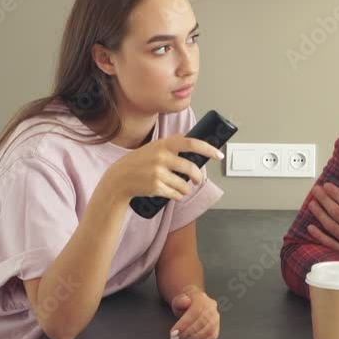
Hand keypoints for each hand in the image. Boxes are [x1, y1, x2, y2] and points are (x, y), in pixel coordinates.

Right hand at [96, 134, 222, 204]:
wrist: (120, 178)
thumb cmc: (140, 162)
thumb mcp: (155, 147)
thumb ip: (173, 145)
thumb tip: (197, 146)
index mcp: (164, 144)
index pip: (191, 143)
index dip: (208, 149)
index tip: (219, 154)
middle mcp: (162, 157)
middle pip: (191, 168)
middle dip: (197, 177)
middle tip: (197, 180)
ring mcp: (158, 173)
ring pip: (185, 185)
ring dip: (186, 189)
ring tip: (179, 187)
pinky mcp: (156, 187)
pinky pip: (177, 194)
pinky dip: (177, 196)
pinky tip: (170, 192)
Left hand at [169, 290, 219, 338]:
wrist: (194, 305)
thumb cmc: (185, 305)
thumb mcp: (178, 300)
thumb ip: (180, 301)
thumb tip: (185, 301)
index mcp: (202, 300)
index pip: (194, 313)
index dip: (184, 324)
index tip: (173, 333)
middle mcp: (212, 309)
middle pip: (201, 323)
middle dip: (186, 333)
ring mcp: (216, 319)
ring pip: (207, 331)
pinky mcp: (216, 328)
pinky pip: (211, 337)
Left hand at [305, 183, 338, 266]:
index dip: (337, 195)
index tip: (328, 186)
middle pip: (336, 213)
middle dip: (325, 200)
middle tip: (315, 190)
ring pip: (330, 226)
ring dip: (319, 214)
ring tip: (311, 203)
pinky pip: (329, 243)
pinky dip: (319, 235)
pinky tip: (310, 227)